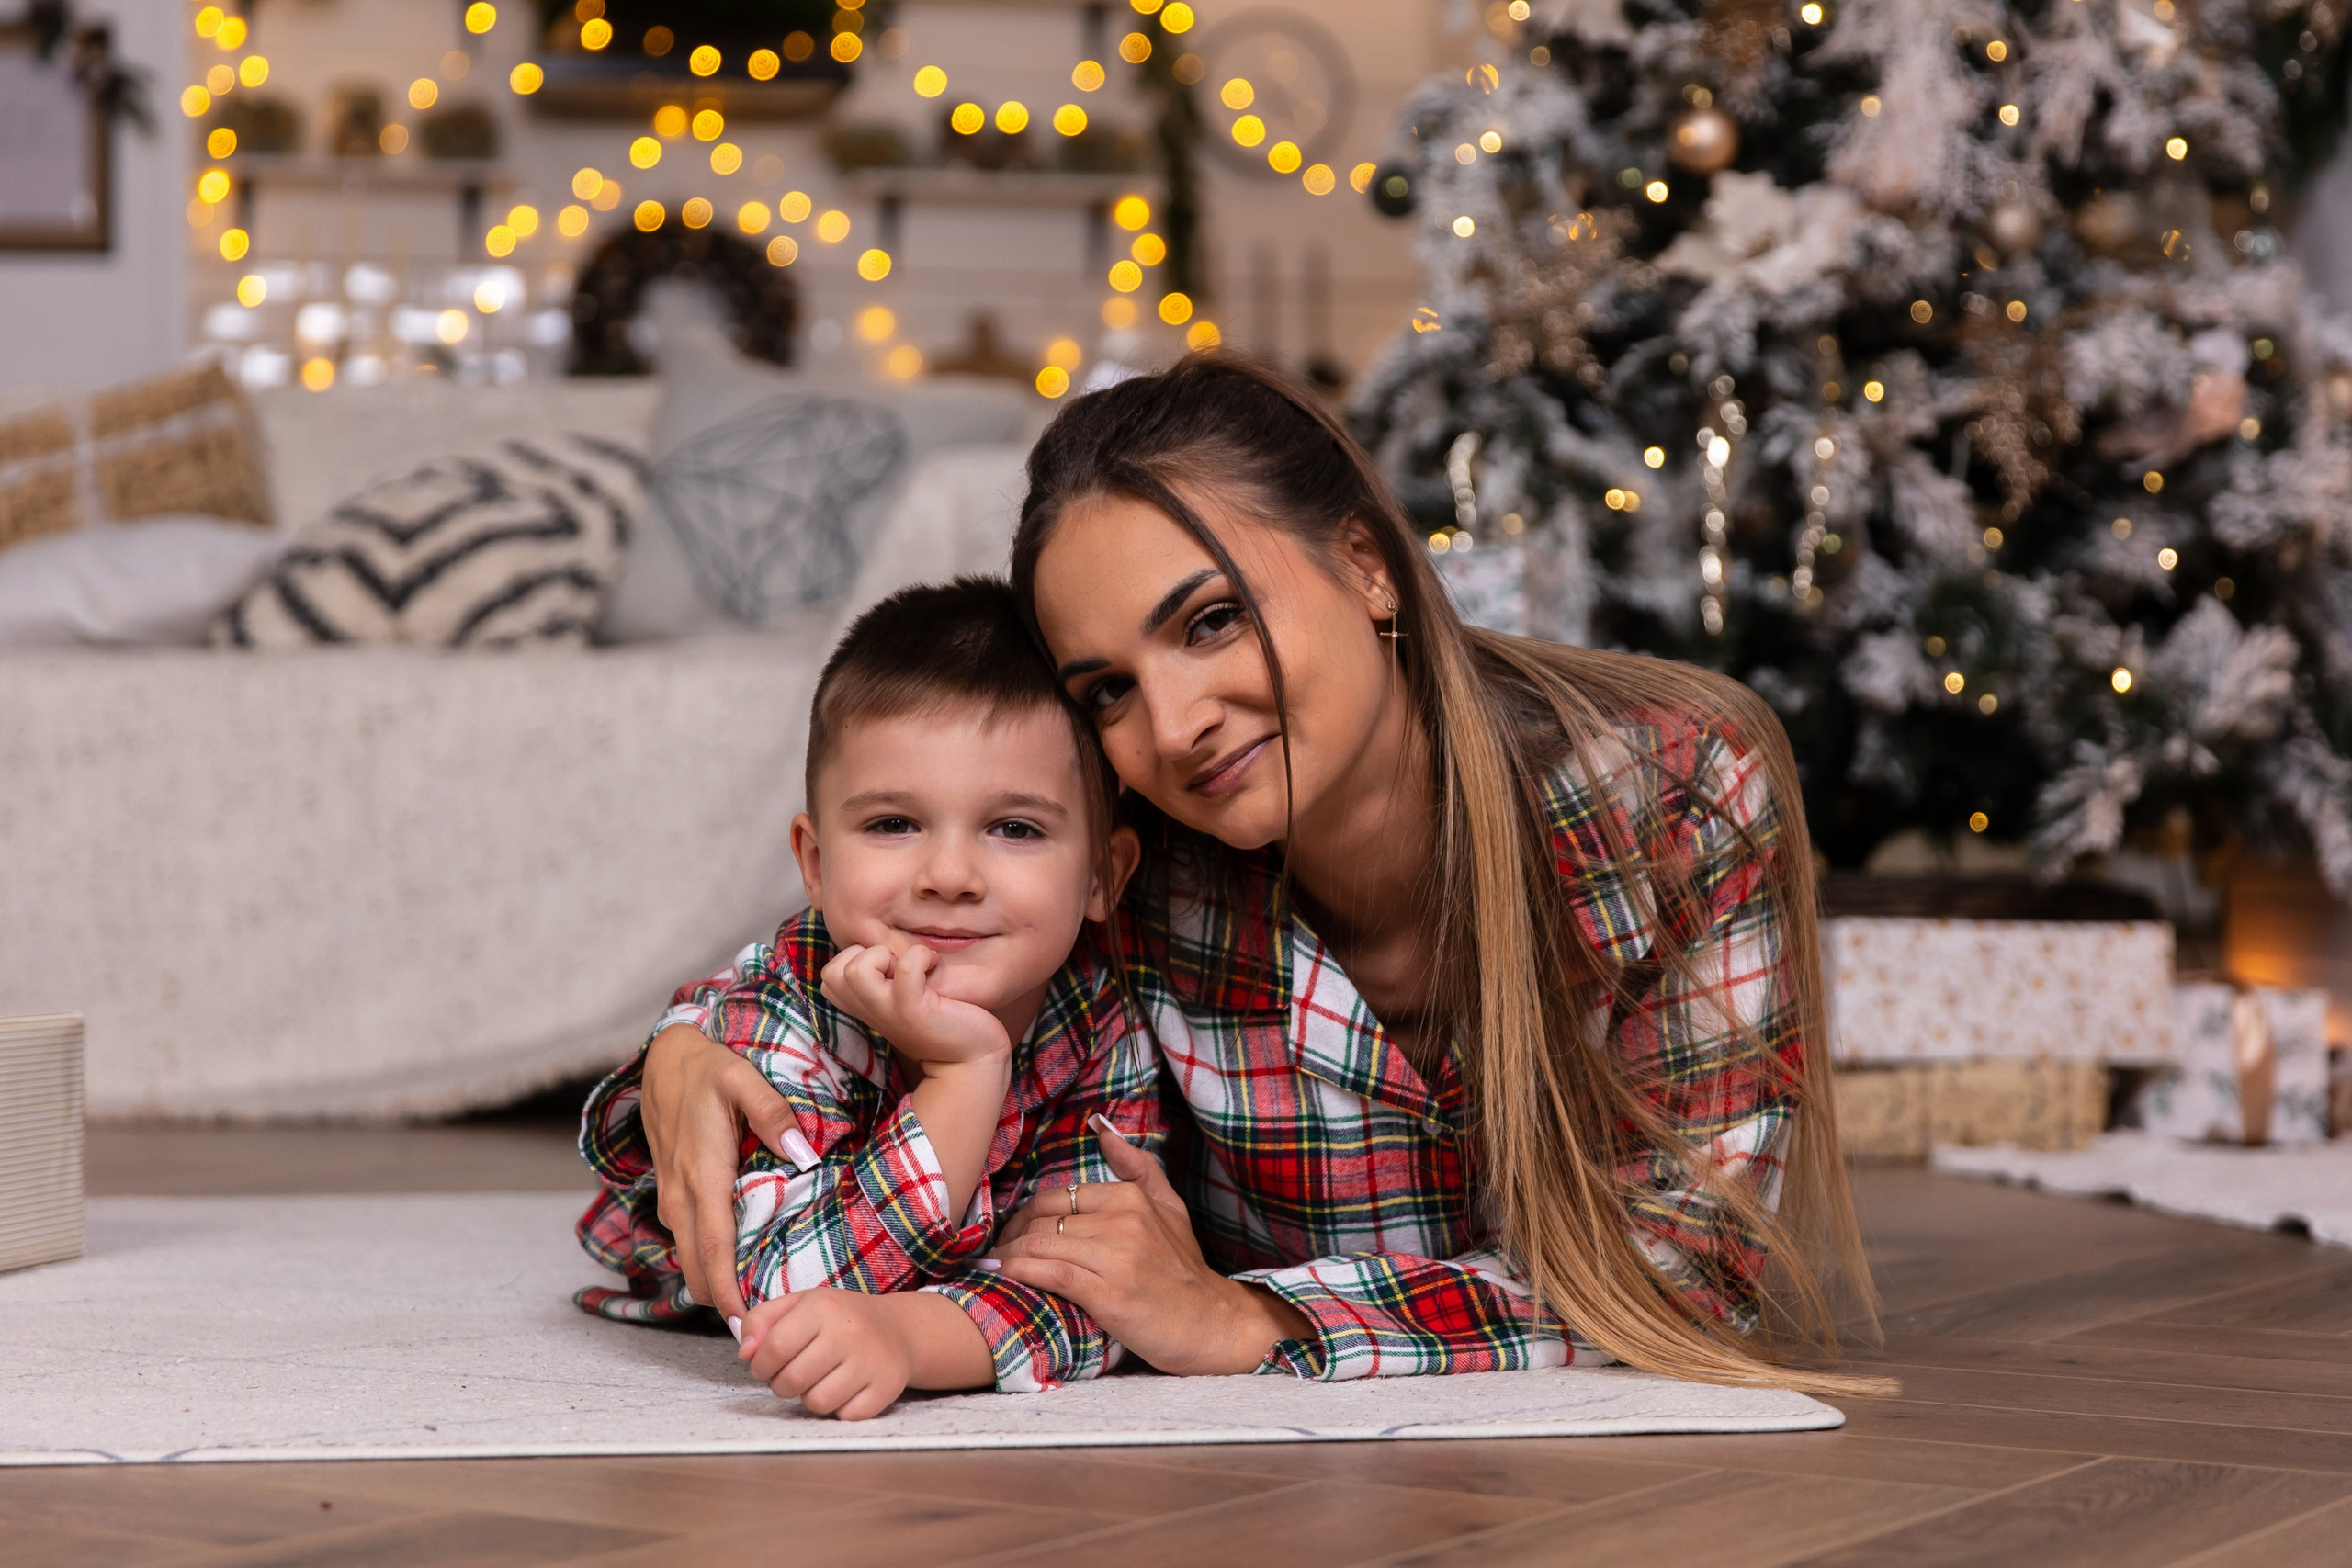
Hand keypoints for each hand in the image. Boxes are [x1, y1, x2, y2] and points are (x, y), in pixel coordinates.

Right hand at [640, 1023, 806, 1323]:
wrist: (664, 1061)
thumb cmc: (708, 1069)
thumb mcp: (743, 1079)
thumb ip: (773, 1113)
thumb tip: (802, 1152)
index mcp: (702, 1173)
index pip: (713, 1245)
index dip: (726, 1289)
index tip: (744, 1322)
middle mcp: (682, 1194)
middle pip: (698, 1267)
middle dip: (723, 1302)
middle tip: (761, 1332)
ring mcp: (672, 1197)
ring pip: (690, 1258)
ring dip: (715, 1284)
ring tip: (755, 1307)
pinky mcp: (673, 1195)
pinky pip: (689, 1241)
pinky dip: (708, 1263)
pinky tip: (736, 1270)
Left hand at [737, 1288, 913, 1419]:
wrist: (897, 1329)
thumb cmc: (838, 1318)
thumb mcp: (799, 1305)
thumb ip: (762, 1320)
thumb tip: (745, 1353)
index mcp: (823, 1306)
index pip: (774, 1348)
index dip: (760, 1365)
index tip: (765, 1365)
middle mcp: (850, 1331)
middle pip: (792, 1380)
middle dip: (781, 1385)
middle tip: (791, 1376)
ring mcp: (871, 1361)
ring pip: (817, 1402)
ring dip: (809, 1398)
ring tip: (818, 1381)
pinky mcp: (887, 1387)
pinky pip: (845, 1415)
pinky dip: (839, 1409)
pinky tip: (845, 1390)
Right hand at [820, 943, 1010, 1070]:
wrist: (971, 1060)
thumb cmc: (941, 1020)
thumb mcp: (902, 998)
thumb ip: (884, 978)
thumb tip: (883, 940)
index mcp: (864, 1007)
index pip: (829, 975)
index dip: (856, 958)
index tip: (888, 967)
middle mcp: (870, 1011)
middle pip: (832, 972)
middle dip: (865, 955)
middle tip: (898, 967)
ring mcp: (889, 1012)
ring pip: (855, 970)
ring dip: (884, 956)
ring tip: (911, 967)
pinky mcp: (914, 1011)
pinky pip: (906, 968)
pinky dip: (920, 956)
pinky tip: (933, 964)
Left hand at [985, 1118, 1312, 1375]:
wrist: (1211, 1324)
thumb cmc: (1184, 1270)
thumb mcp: (1170, 1207)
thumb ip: (1136, 1166)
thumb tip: (1100, 1126)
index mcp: (1130, 1197)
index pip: (1056, 1196)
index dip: (1025, 1215)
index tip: (1012, 1233)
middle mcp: (1122, 1220)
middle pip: (1042, 1219)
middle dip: (1010, 1235)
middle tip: (996, 1251)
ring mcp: (1115, 1256)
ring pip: (1040, 1244)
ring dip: (1008, 1255)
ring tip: (993, 1266)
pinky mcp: (1107, 1293)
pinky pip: (1049, 1273)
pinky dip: (1019, 1272)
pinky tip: (1004, 1276)